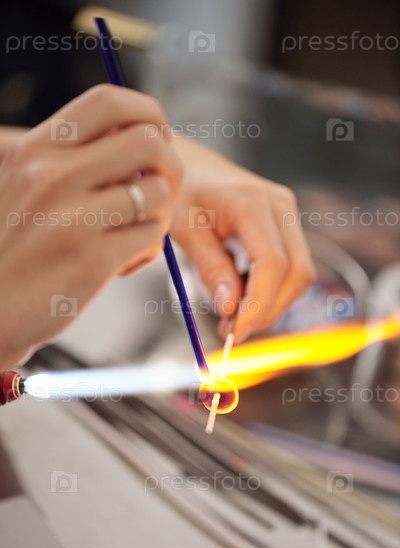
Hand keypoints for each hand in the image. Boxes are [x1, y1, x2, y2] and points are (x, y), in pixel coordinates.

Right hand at [0, 84, 182, 368]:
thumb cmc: (14, 247)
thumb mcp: (23, 184)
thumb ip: (69, 159)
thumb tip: (138, 136)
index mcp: (36, 150)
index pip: (108, 101)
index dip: (148, 113)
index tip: (156, 138)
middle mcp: (53, 176)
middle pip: (148, 142)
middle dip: (169, 166)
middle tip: (159, 192)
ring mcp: (73, 218)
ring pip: (157, 192)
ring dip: (159, 215)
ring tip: (132, 235)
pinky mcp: (91, 260)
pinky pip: (151, 236)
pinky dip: (147, 250)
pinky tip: (121, 264)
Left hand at [170, 137, 315, 342]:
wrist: (184, 162)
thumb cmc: (179, 190)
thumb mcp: (184, 230)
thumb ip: (210, 268)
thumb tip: (231, 309)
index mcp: (251, 202)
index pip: (273, 264)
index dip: (259, 304)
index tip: (235, 331)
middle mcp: (279, 205)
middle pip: (296, 272)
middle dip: (269, 309)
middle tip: (232, 330)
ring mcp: (286, 213)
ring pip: (298, 272)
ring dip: (271, 302)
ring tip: (233, 316)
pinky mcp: (283, 223)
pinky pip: (290, 264)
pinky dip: (271, 288)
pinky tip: (241, 294)